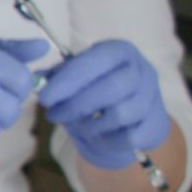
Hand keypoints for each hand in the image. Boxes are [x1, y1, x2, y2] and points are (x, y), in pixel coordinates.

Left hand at [37, 39, 171, 170]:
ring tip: (75, 124)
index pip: (96, 61)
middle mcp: (141, 69)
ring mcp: (153, 97)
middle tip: (53, 114)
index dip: (69, 80)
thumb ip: (57, 76)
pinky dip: (106, 140)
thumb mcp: (76, 77)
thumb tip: (36, 79)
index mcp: (120, 51)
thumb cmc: (96, 90)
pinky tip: (95, 135)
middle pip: (111, 88)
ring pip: (121, 114)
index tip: (45, 97)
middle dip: (77, 104)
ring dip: (91, 124)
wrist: (129, 119)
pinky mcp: (156, 123)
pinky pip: (129, 137)